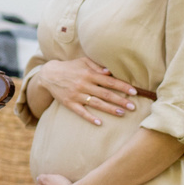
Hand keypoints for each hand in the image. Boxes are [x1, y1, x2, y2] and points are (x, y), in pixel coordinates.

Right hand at [25, 56, 139, 126]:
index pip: (110, 81)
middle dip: (120, 100)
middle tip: (133, 107)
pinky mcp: (69, 103)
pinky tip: (99, 123)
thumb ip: (96, 66)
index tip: (134, 92)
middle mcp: (84, 84)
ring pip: (96, 103)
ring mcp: (76, 95)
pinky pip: (81, 112)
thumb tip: (110, 72)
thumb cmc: (70, 67)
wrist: (49, 74)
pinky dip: (90, 118)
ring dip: (110, 109)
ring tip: (122, 114)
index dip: (123, 86)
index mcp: (89, 74)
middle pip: (106, 94)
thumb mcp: (83, 62)